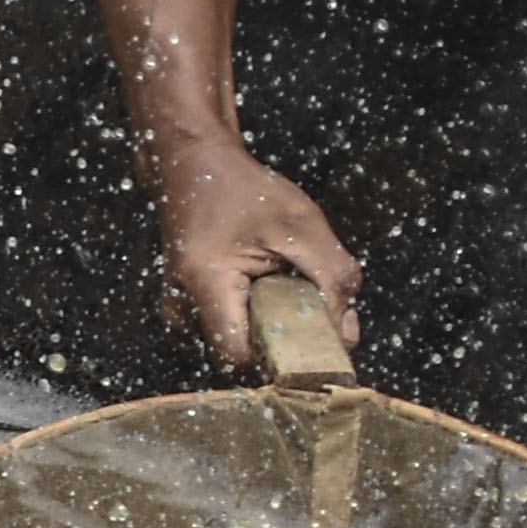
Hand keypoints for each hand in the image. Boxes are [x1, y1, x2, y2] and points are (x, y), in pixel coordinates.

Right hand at [151, 137, 362, 369]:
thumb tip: (347, 335)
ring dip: (269, 332)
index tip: (317, 344)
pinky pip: (227, 335)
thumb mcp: (302, 223)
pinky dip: (254, 322)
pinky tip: (263, 291)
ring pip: (236, 349)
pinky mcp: (185, 311)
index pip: (241, 358)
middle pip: (241, 359)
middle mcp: (182, 309)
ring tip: (282, 289)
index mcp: (205, 284)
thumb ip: (333, 277)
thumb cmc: (244, 190)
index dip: (282, 360)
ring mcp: (179, 313)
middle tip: (309, 306)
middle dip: (283, 343)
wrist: (193, 167)